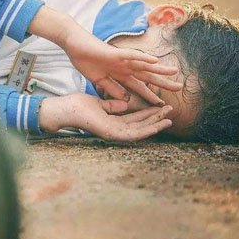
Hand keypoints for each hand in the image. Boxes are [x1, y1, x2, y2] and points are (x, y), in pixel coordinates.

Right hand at [28, 6, 181, 104]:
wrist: (73, 45)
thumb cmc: (85, 60)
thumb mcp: (99, 81)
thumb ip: (112, 89)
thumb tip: (126, 98)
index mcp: (120, 74)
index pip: (139, 86)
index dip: (150, 95)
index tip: (161, 105)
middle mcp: (124, 66)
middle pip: (147, 76)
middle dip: (162, 83)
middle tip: (179, 88)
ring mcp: (121, 59)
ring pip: (144, 64)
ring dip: (159, 68)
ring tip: (175, 72)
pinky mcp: (115, 53)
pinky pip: (132, 55)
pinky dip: (143, 58)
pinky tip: (155, 60)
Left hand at [39, 94, 172, 141]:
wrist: (67, 109)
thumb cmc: (79, 106)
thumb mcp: (101, 104)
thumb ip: (113, 105)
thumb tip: (125, 103)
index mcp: (113, 122)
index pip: (135, 119)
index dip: (148, 113)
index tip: (160, 106)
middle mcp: (115, 129)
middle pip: (140, 125)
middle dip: (156, 118)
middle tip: (170, 111)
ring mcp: (114, 133)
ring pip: (140, 131)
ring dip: (155, 125)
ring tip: (169, 119)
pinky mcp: (112, 134)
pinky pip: (133, 135)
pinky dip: (146, 131)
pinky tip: (157, 126)